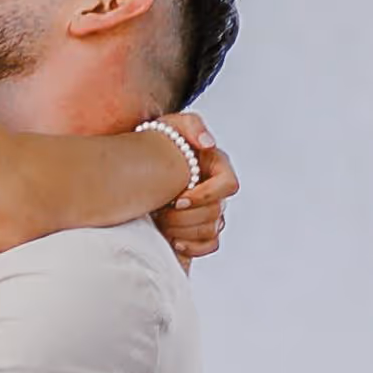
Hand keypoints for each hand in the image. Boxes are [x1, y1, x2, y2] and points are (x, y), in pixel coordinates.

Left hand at [149, 108, 234, 263]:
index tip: (179, 198)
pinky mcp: (203, 229)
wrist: (143, 165)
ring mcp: (213, 211)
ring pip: (211, 231)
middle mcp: (219, 191)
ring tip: (160, 222)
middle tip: (160, 212)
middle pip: (216, 213)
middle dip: (185, 217)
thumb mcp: (173, 125)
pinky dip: (191, 247)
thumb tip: (208, 143)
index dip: (205, 196)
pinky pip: (208, 245)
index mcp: (218, 167)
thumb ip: (193, 126)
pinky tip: (172, 240)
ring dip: (183, 230)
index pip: (229, 186)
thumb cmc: (162, 143)